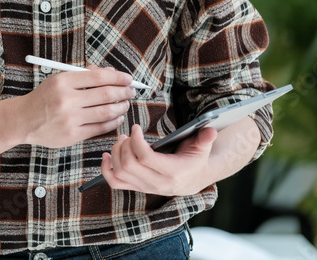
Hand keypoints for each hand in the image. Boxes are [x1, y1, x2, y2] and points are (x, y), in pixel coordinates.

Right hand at [19, 66, 135, 147]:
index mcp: (62, 82)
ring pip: (106, 112)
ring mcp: (70, 119)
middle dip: (123, 92)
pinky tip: (117, 117)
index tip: (127, 78)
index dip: (117, 77)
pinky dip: (113, 121)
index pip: (98, 77)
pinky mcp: (72, 135)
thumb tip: (112, 73)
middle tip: (131, 91)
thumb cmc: (45, 97)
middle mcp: (66, 100)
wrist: (24, 120)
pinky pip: (100, 128)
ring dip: (121, 107)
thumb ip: (84, 75)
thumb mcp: (58, 80)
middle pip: (105, 94)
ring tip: (125, 103)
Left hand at [100, 123, 217, 195]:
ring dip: (115, 153)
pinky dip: (106, 170)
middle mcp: (157, 184)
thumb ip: (205, 139)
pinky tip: (105, 156)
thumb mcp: (202, 147)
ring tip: (120, 140)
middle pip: (129, 165)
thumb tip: (211, 130)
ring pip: (120, 173)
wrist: (194, 179)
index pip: (145, 158)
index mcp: (172, 172)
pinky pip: (115, 183)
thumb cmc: (195, 159)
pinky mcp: (138, 188)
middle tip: (126, 134)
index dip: (136, 140)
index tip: (135, 128)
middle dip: (123, 146)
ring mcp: (146, 188)